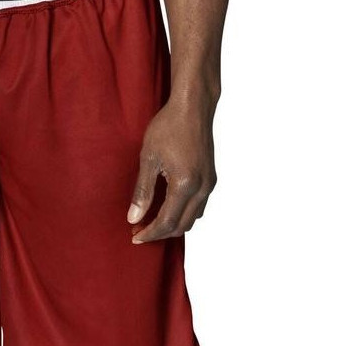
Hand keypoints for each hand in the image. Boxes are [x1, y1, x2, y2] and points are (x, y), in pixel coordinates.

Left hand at [127, 99, 216, 242]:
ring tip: (150, 221)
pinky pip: (199, 206)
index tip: (134, 237)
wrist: (193, 108)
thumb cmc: (168, 127)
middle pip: (182, 225)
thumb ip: (142, 192)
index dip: (149, 233)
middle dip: (160, 233)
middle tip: (139, 230)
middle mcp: (202, 188)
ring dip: (172, 224)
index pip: (167, 222)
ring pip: (193, 218)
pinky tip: (167, 207)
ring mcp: (209, 184)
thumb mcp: (148, 158)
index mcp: (185, 184)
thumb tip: (134, 218)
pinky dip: (183, 213)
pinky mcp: (211, 178)